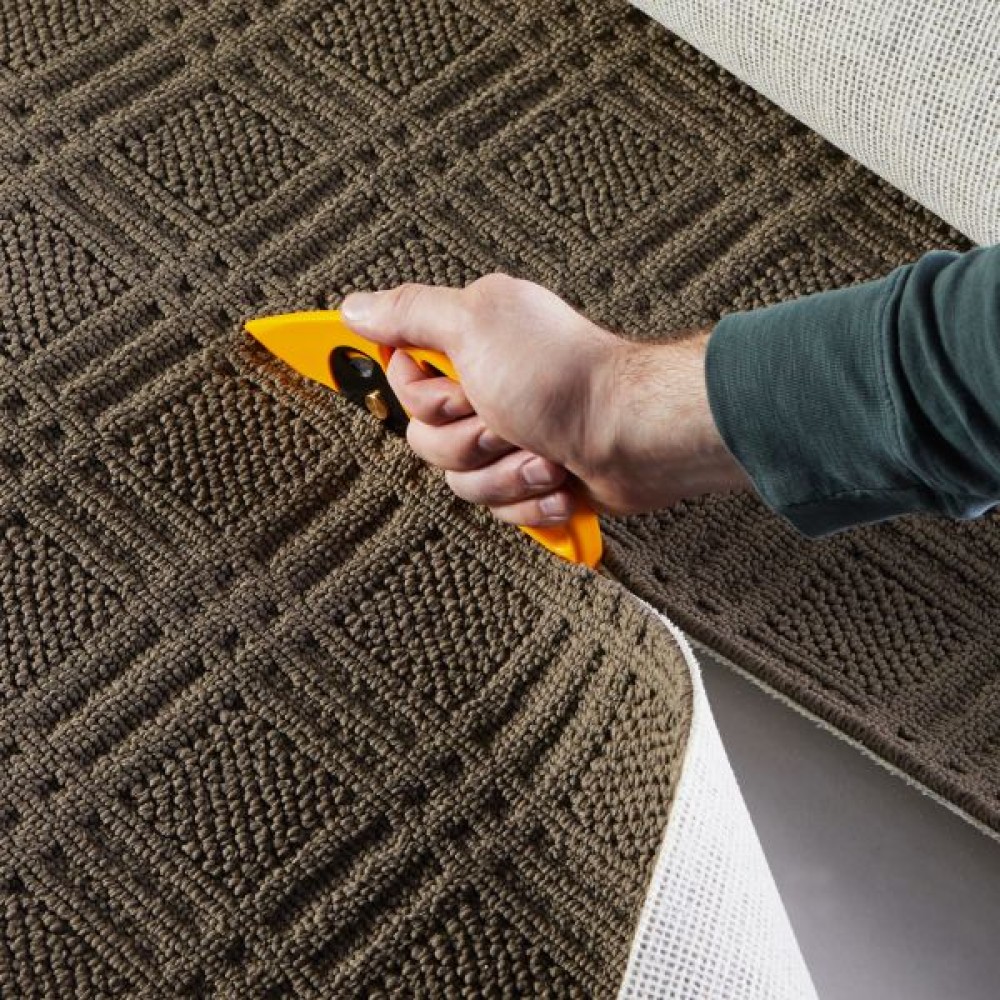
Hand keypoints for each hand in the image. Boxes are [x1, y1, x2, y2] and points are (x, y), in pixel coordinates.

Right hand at [341, 274, 749, 526]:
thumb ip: (410, 315)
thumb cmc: (564, 377)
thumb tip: (356, 306)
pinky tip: (558, 479)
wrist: (634, 436)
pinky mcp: (532, 479)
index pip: (396, 366)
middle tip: (501, 417)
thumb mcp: (475, 326)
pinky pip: (498, 508)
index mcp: (467, 344)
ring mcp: (509, 436)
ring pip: (458, 479)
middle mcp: (485, 387)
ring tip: (540, 453)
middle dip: (462, 437)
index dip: (395, 377)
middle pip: (421, 434)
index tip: (325, 355)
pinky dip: (530, 499)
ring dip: (501, 473)